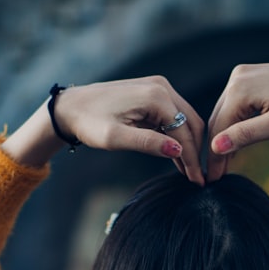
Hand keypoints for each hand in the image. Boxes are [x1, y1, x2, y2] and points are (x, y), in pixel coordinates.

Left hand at [2, 76, 205, 183]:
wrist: (70, 107)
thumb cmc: (89, 123)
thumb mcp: (115, 138)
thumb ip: (147, 143)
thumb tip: (178, 150)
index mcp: (156, 96)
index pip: (184, 132)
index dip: (192, 159)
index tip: (198, 181)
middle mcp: (162, 87)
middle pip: (191, 124)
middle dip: (195, 152)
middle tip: (197, 179)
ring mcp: (159, 88)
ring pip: (185, 120)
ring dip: (188, 144)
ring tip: (188, 171)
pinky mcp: (153, 93)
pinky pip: (173, 117)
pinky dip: (177, 136)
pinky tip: (175, 155)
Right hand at [206, 60, 268, 181]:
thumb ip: (246, 135)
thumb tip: (215, 147)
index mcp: (240, 90)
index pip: (218, 130)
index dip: (214, 158)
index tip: (213, 180)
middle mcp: (237, 78)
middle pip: (218, 119)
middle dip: (216, 148)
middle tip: (216, 176)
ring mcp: (242, 74)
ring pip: (224, 111)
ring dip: (223, 136)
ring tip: (224, 163)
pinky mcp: (249, 75)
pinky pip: (234, 103)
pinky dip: (233, 122)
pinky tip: (236, 140)